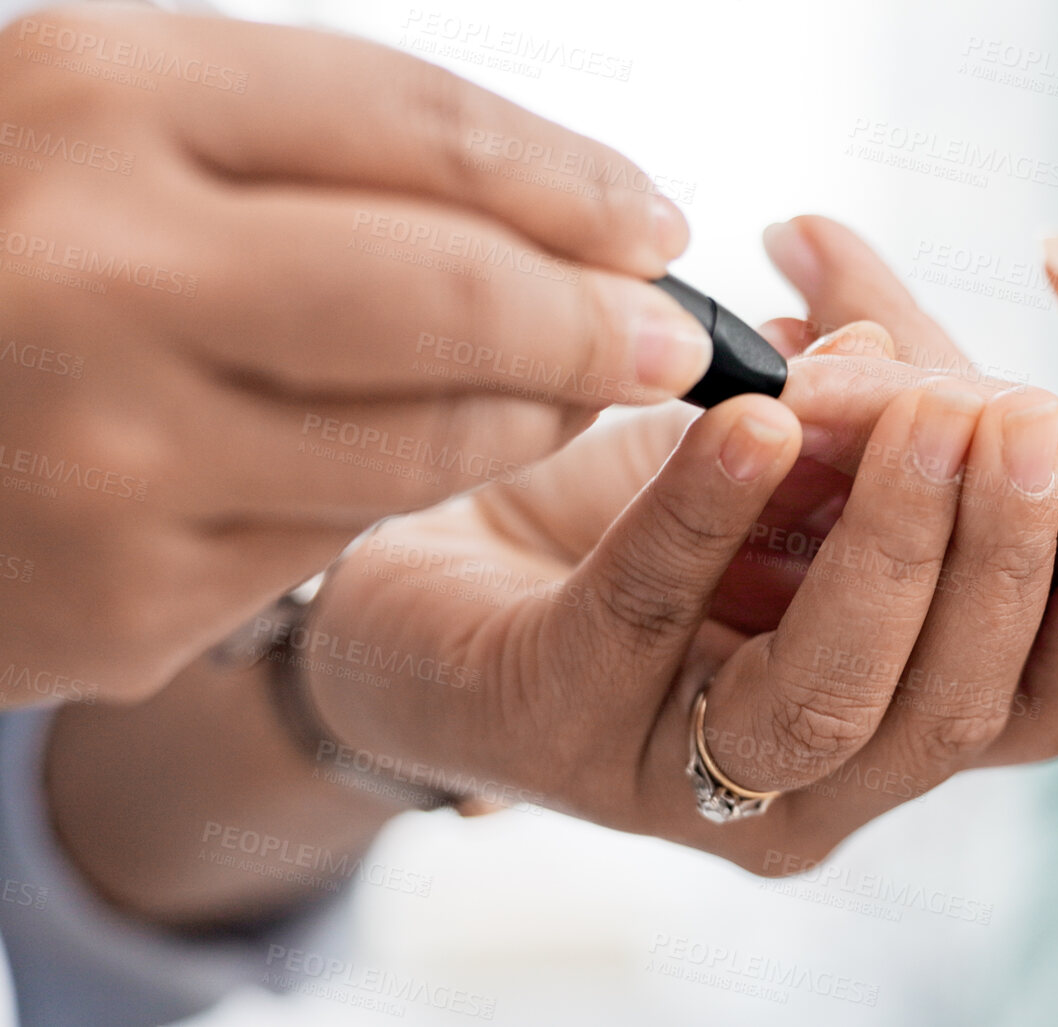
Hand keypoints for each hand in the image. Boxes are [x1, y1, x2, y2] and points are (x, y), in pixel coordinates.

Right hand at [0, 5, 710, 701]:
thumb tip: (580, 218)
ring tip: (565, 391)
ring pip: (427, 445)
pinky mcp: (118, 602)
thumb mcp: (104, 121)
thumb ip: (313, 144)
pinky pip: (333, 539)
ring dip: (532, 420)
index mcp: (93, 101)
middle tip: (667, 338)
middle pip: (457, 300)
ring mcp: (105, 458)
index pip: (422, 130)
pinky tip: (371, 456)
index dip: (572, 181)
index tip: (649, 223)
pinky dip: (385, 496)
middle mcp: (95, 278)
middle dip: (597, 323)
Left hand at [300, 349, 1057, 870]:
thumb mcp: (794, 483)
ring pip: (828, 701)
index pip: (1039, 711)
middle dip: (1003, 560)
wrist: (434, 580)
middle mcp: (809, 791)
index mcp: (891, 734)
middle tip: (1027, 423)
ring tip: (924, 421)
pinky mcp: (556, 727)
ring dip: (891, 550)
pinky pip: (651, 615)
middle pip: (954, 711)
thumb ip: (883, 448)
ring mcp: (681, 780)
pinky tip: (753, 420)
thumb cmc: (640, 531)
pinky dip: (708, 510)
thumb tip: (934, 377)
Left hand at [763, 216, 1057, 817]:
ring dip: (899, 473)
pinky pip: (1038, 588)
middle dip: (880, 433)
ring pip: (1007, 566)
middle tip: (769, 317)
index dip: (947, 425)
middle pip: (1011, 532)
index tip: (819, 363)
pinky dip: (963, 508)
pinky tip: (890, 428)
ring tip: (792, 348)